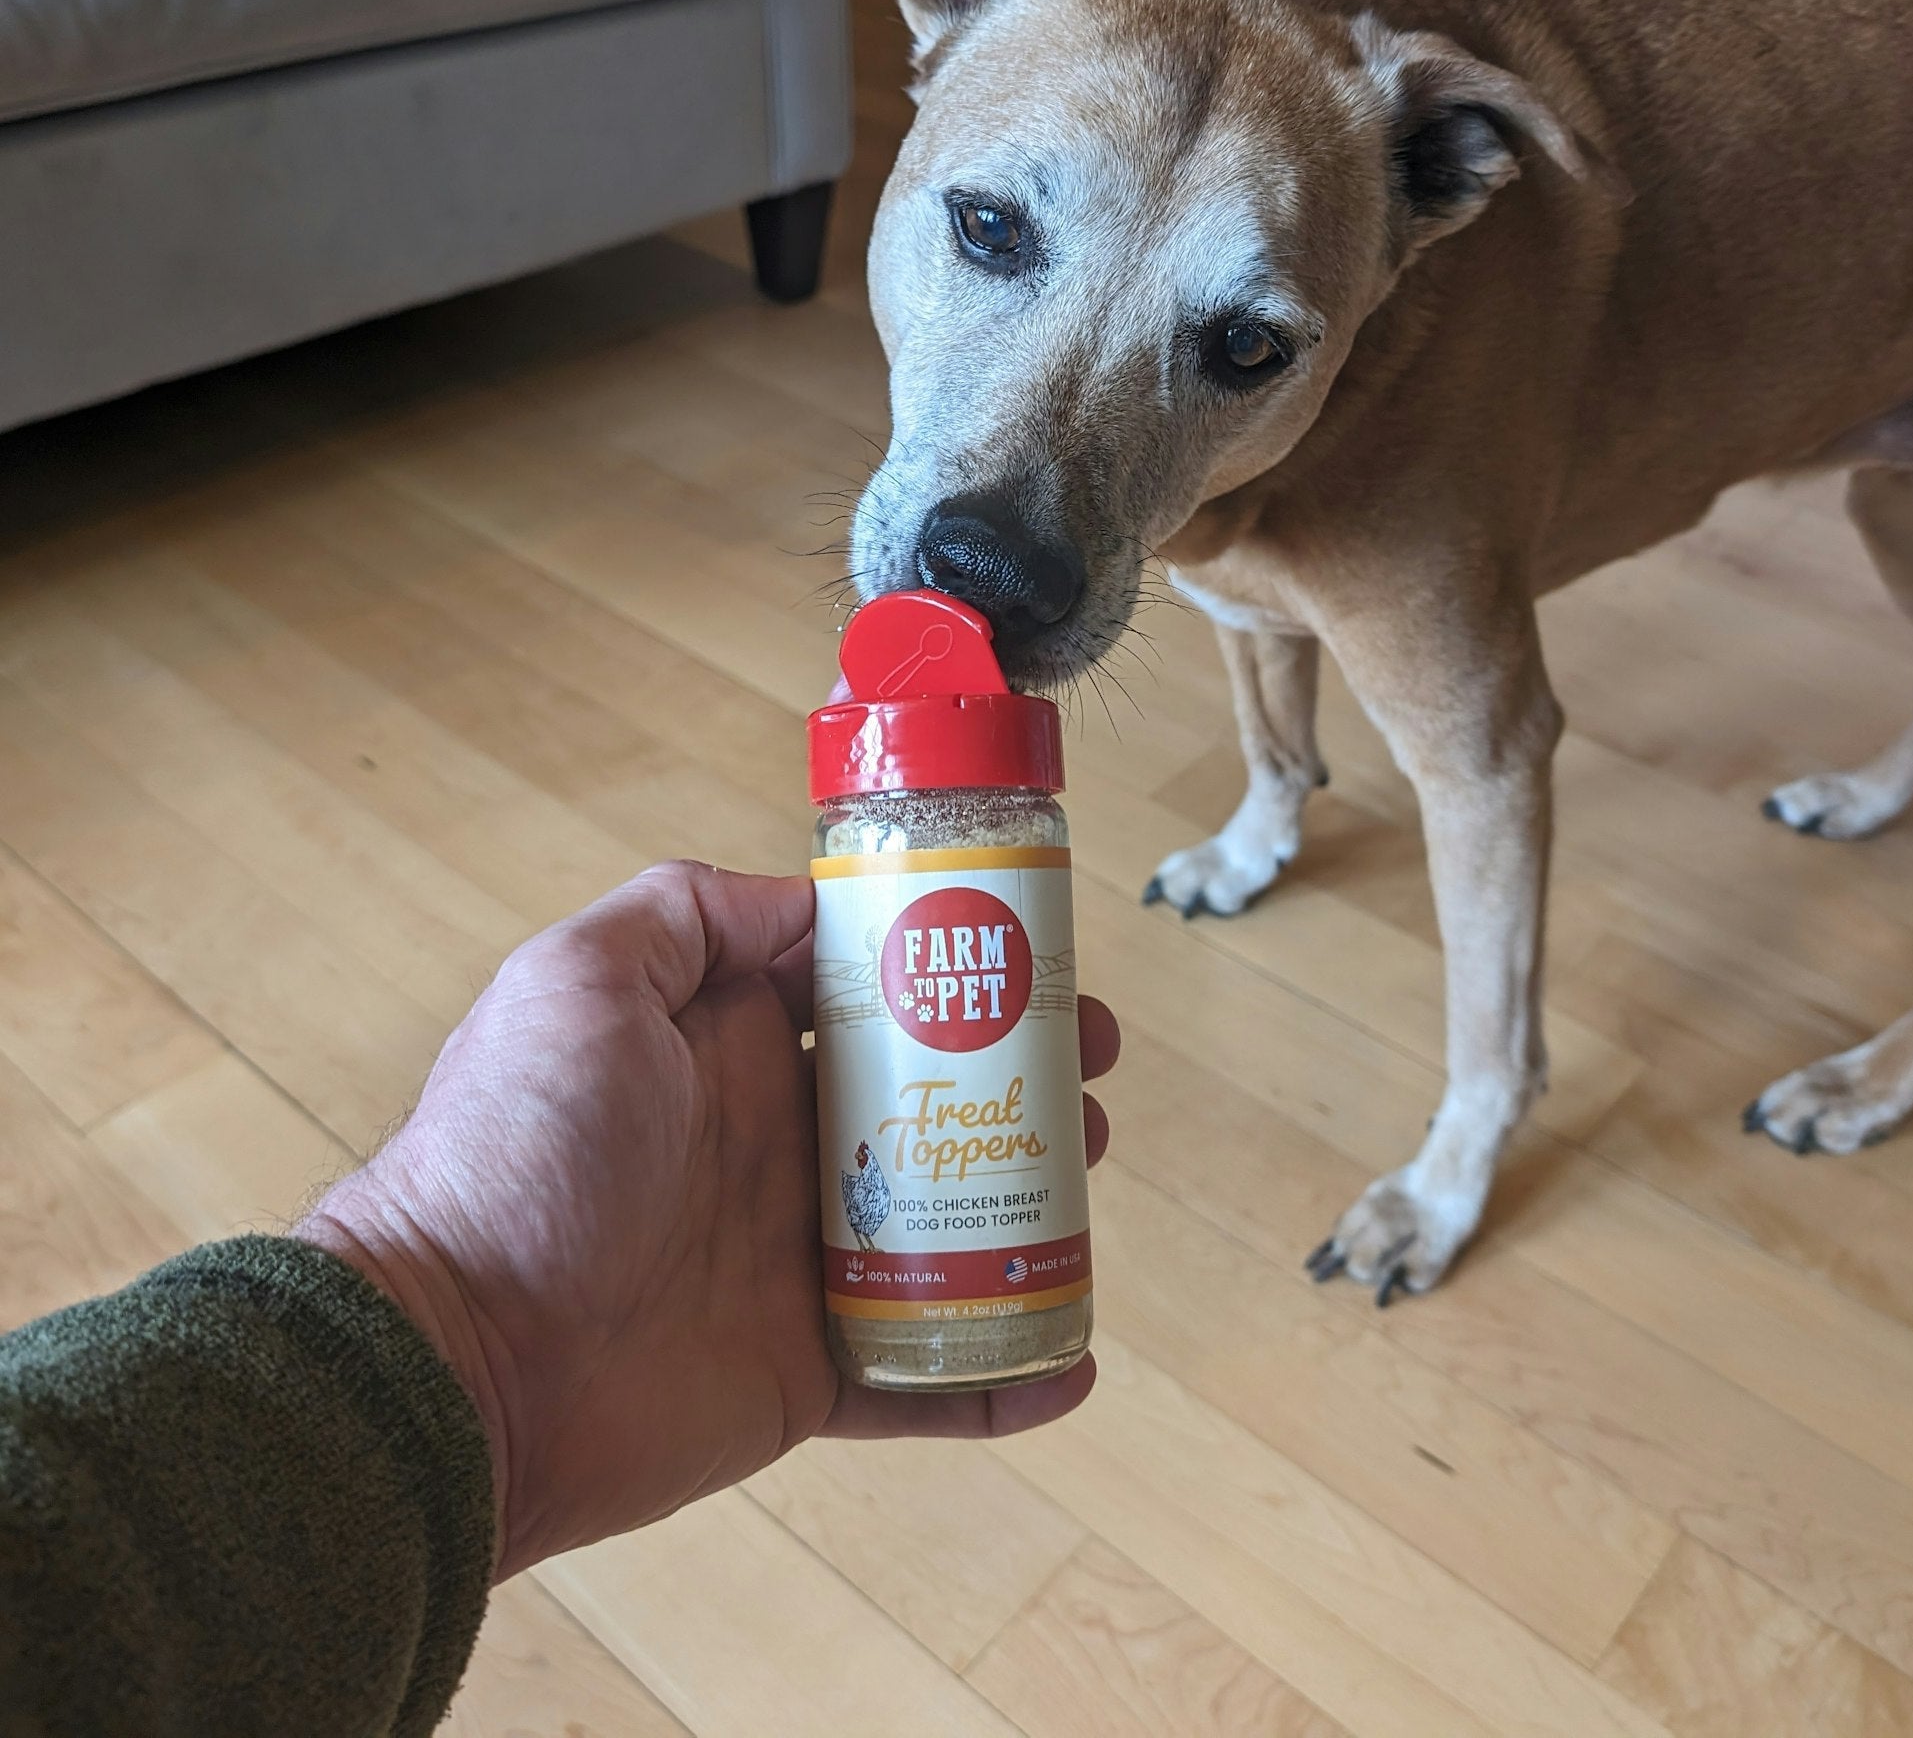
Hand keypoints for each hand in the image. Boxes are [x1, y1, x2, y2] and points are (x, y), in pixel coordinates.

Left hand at [297, 862, 1116, 1578]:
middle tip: (1093, 1065)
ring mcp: (798, 1260)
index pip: (864, 989)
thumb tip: (805, 899)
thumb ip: (688, 912)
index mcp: (733, 1048)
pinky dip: (1003, 1376)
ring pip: (950, 1223)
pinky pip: (927, 1375)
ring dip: (1033, 1200)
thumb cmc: (514, 1153)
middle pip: (929, 1097)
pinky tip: (1075, 1361)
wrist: (457, 1359)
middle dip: (1020, 1074)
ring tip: (1090, 1170)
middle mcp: (776, 1142)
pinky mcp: (808, 1370)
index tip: (1033, 951)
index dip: (954, 964)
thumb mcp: (579, 979)